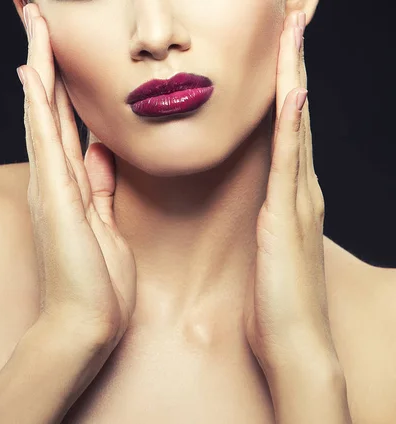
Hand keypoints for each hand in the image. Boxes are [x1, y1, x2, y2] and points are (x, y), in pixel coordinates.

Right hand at [17, 3, 136, 347]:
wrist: (88, 322)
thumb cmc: (98, 279)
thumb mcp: (105, 222)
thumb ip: (100, 185)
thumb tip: (99, 150)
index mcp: (71, 182)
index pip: (63, 119)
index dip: (60, 80)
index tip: (57, 44)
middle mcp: (54, 177)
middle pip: (47, 105)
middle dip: (44, 58)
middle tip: (36, 15)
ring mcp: (51, 185)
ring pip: (42, 111)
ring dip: (39, 65)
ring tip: (34, 22)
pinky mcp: (55, 197)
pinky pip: (45, 139)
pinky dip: (38, 103)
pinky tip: (32, 69)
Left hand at [243, 11, 337, 375]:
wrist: (294, 343)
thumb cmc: (276, 298)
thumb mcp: (268, 244)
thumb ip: (268, 212)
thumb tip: (261, 192)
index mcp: (290, 194)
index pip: (287, 127)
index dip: (284, 85)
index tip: (278, 46)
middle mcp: (300, 190)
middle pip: (297, 115)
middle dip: (294, 67)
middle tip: (292, 20)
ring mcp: (298, 202)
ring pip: (297, 128)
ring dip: (295, 80)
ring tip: (293, 36)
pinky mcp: (287, 219)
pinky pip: (290, 164)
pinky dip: (294, 129)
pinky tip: (294, 96)